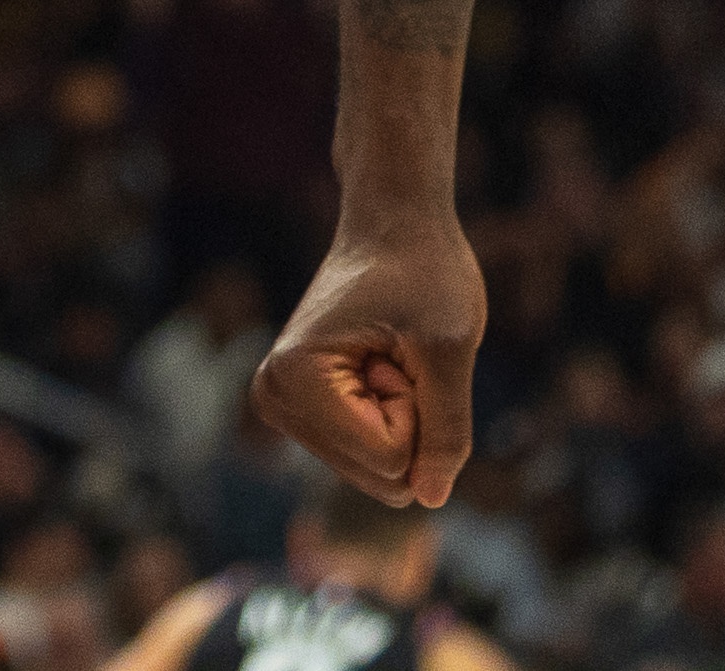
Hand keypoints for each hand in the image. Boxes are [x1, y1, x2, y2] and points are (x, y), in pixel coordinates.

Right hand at [255, 204, 486, 506]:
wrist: (394, 226)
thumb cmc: (424, 272)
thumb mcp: (451, 347)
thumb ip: (447, 430)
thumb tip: (431, 500)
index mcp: (292, 380)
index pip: (391, 458)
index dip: (419, 405)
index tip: (401, 348)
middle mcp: (273, 400)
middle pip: (381, 475)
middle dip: (411, 417)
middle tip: (398, 353)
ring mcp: (284, 408)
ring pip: (379, 472)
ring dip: (403, 416)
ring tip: (390, 355)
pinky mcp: (304, 412)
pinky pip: (371, 457)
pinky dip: (393, 416)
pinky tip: (379, 364)